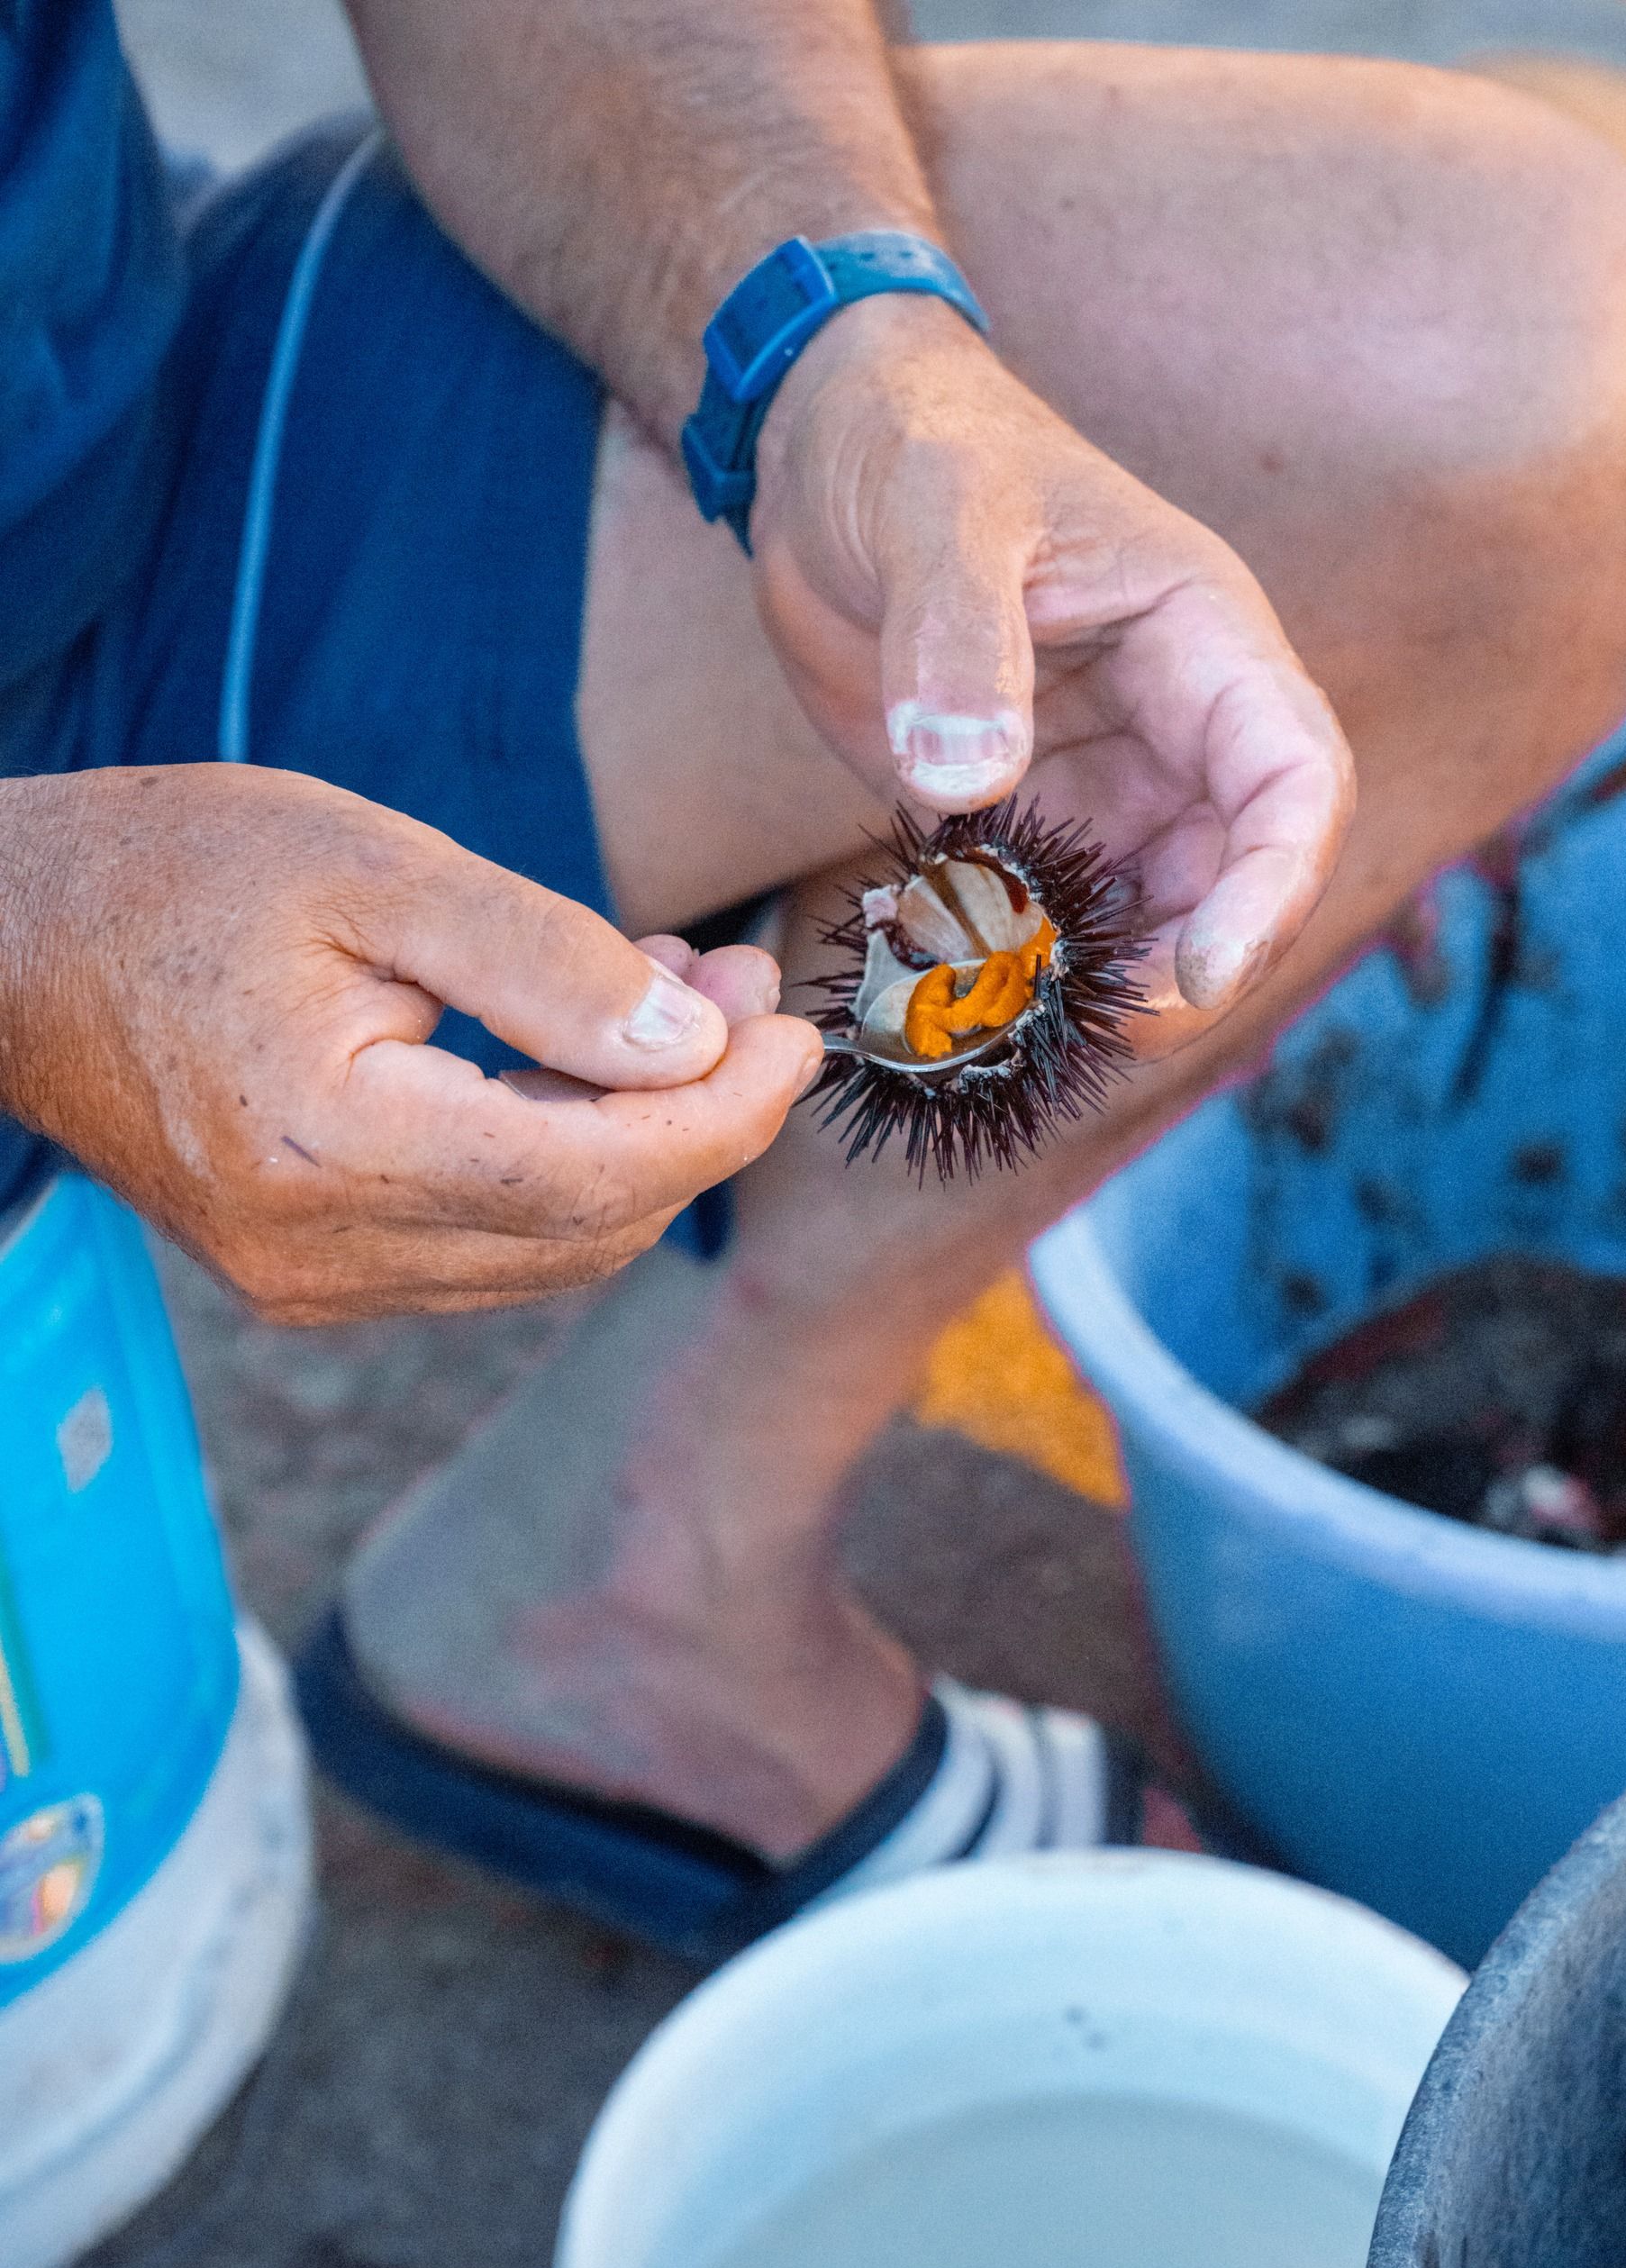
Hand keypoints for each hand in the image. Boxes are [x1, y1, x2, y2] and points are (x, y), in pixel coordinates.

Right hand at [0, 766, 819, 1320]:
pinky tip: (583, 1064)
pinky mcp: (312, 1276)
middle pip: (591, 1227)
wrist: (10, 945)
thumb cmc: (174, 875)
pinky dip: (565, 1167)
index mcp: (329, 1151)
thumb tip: (696, 1048)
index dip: (723, 1116)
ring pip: (553, 1250)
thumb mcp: (371, 871)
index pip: (596, 1178)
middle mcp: (322, 1254)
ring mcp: (311, 1283)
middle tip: (734, 987)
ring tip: (669, 1004)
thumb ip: (545, 962)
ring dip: (639, 1142)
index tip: (792, 1032)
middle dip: (696, 1117)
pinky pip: (491, 1249)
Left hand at [749, 294, 1354, 1045]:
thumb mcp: (939, 515)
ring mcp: (1104, 779)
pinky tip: (946, 983)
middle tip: (1086, 1032)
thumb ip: (957, 637)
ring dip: (1098, 986)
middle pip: (1234, 881)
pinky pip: (1049, 916)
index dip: (1271, 891)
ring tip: (1009, 1021)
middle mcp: (1174, 724)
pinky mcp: (1027, 816)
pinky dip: (1014, 964)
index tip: (1201, 976)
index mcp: (1204, 640)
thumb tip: (968, 782)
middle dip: (1182, 973)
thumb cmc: (910, 443)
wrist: (825, 453)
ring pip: (1147, 917)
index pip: (1297, 781)